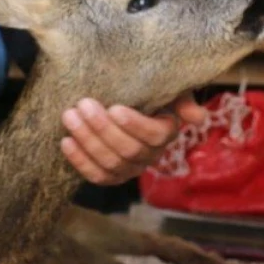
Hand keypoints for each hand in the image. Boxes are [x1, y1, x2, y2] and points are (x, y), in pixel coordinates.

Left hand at [61, 92, 205, 185]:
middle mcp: (150, 155)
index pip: (154, 136)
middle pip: (128, 150)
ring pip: (110, 163)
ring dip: (87, 140)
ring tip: (69, 116)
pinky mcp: (110, 175)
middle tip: (82, 105)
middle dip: (102, 128)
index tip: (115, 108)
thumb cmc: (143, 90)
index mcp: (165, 133)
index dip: (135, 125)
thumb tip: (197, 117)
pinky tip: (66, 142)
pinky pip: (96, 176)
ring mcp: (129, 168)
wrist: (119, 100)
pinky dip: (80, 161)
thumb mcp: (164, 87)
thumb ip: (180, 97)